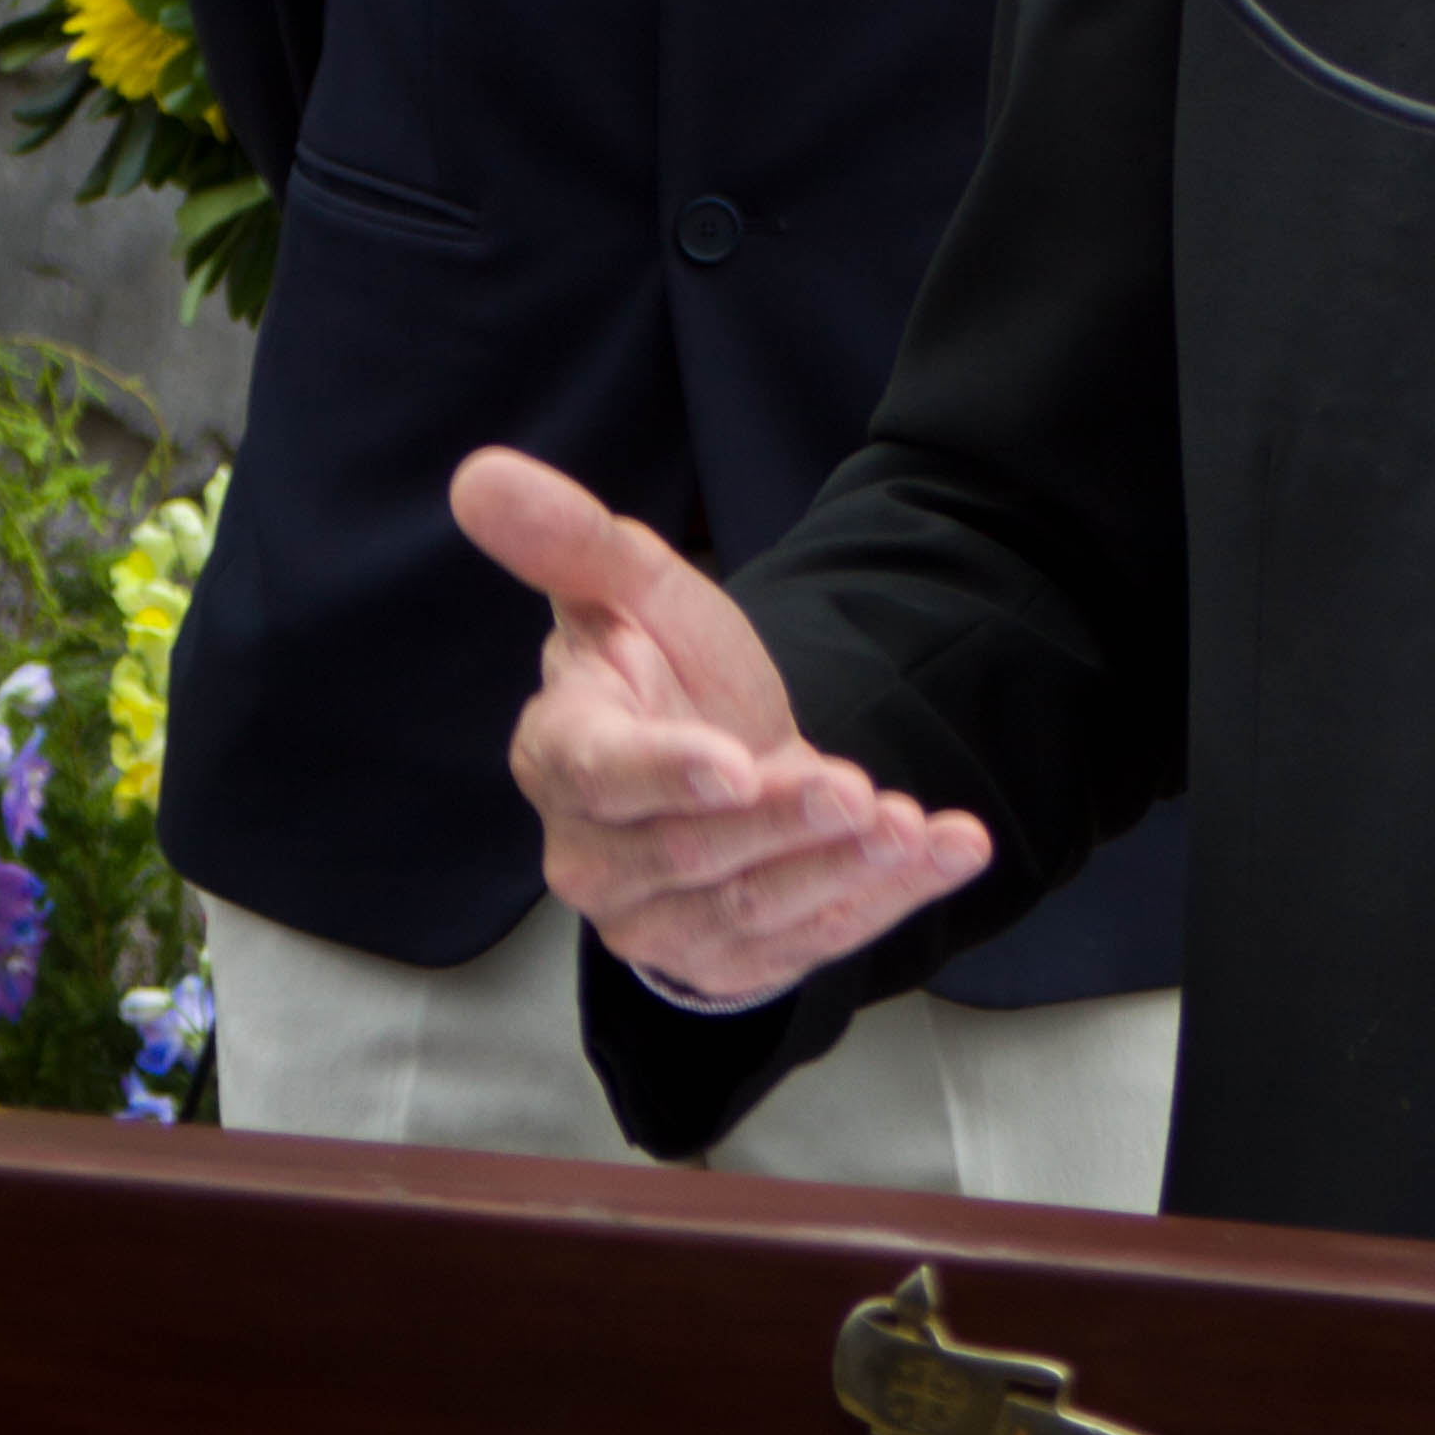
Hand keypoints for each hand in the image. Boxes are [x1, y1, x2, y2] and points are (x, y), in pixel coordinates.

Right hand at [451, 448, 991, 1005]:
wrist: (716, 756)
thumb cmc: (662, 669)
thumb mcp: (633, 591)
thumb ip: (572, 541)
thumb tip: (480, 472)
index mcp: (562, 757)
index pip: (604, 775)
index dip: (668, 774)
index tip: (736, 761)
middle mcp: (593, 856)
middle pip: (689, 854)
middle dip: (779, 824)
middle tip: (856, 789)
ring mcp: (656, 922)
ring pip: (748, 913)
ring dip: (837, 874)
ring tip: (910, 827)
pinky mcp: (727, 961)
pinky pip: (808, 943)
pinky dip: (888, 901)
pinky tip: (953, 850)